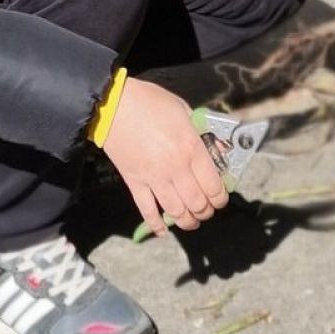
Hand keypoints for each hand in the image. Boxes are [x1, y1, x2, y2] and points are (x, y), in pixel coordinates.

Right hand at [100, 76, 228, 236]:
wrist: (113, 105)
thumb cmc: (151, 102)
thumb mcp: (183, 109)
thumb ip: (201, 129)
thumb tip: (216, 147)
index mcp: (191, 149)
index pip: (214, 186)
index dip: (221, 198)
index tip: (221, 199)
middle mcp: (176, 169)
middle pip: (198, 204)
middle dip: (206, 212)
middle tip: (207, 210)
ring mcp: (154, 179)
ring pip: (176, 212)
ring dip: (187, 222)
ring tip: (191, 221)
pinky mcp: (135, 183)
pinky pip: (147, 211)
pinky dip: (155, 225)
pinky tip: (163, 231)